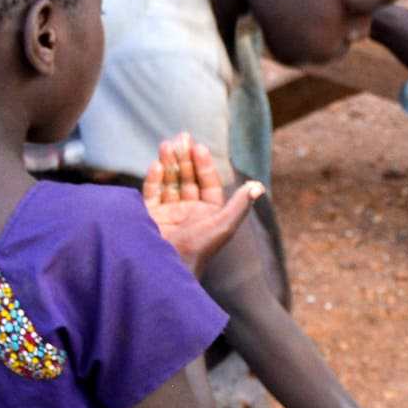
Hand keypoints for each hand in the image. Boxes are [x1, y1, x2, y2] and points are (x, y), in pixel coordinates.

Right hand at [141, 134, 259, 274]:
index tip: (199, 147)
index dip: (204, 164)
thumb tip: (258, 186)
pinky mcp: (149, 218)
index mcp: (208, 213)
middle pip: (187, 179)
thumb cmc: (199, 250)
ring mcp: (168, 214)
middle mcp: (188, 212)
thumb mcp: (223, 226)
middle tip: (181, 137)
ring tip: (166, 144)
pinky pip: (151, 194)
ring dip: (168, 163)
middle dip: (184, 158)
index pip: (208, 183)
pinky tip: (156, 165)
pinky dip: (153, 179)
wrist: (168, 271)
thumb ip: (239, 205)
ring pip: (168, 182)